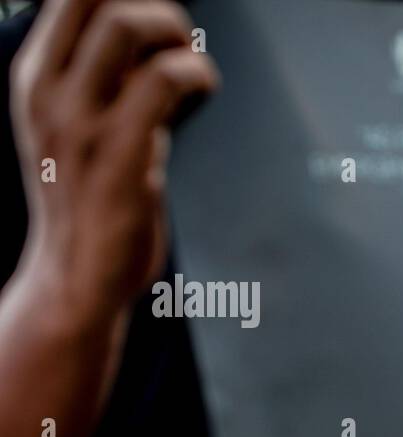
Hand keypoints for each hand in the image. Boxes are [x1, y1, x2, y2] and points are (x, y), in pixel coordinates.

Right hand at [11, 0, 218, 323]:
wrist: (75, 279)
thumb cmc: (88, 204)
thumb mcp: (77, 130)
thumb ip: (105, 85)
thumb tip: (154, 42)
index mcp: (35, 81)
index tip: (157, 18)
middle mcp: (50, 93)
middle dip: (154, 6)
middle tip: (179, 40)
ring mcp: (81, 123)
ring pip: (127, 24)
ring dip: (176, 34)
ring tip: (193, 68)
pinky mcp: (120, 154)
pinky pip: (163, 81)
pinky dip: (197, 72)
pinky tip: (205, 90)